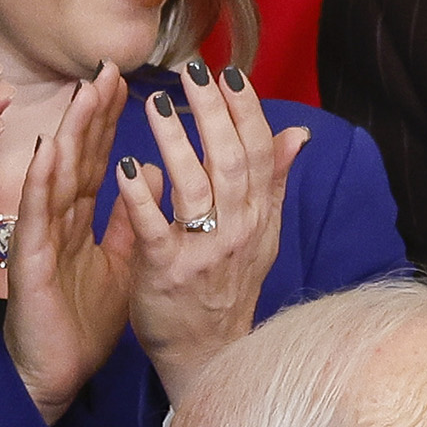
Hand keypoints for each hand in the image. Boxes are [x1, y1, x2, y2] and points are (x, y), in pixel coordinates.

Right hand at [0, 64, 130, 422]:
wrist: (54, 373)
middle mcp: (58, 219)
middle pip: (78, 156)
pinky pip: (36, 218)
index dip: (110, 120)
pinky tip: (46, 151)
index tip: (127, 79)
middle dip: (92, 112)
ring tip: (83, 92)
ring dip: (69, 133)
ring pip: (56, 176)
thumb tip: (158, 177)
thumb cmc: (82, 322)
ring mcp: (41, 237)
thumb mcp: (123, 264)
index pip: (99, 159)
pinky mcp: (30, 262)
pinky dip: (40, 183)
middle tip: (107, 67)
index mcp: (80, 218)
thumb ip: (134, 220)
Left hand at [112, 56, 305, 408]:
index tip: (229, 72)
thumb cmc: (228, 287)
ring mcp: (203, 252)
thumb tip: (299, 133)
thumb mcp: (262, 234)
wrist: (208, 355)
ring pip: (194, 187)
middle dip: (211, 112)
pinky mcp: (166, 273)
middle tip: (191, 72)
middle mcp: (238, 230)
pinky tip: (127, 165)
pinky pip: (154, 228)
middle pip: (229, 160)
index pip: (258, 151)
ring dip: (176, 142)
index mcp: (258, 215)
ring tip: (156, 104)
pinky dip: (142, 196)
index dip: (246, 110)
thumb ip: (274, 181)